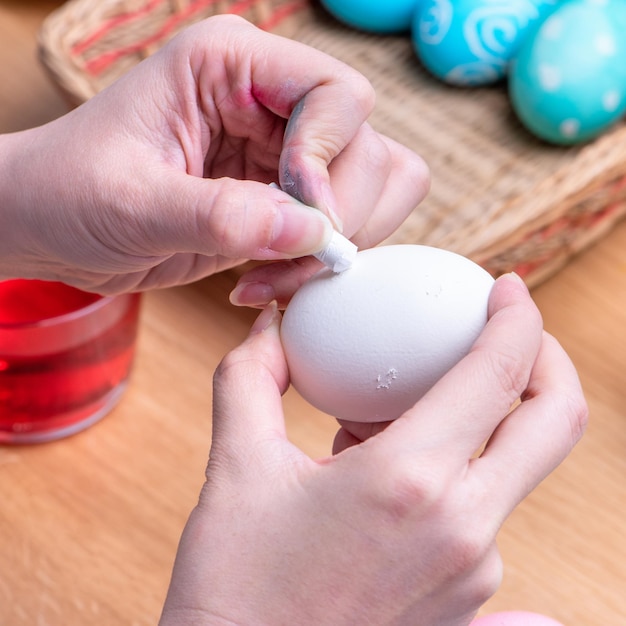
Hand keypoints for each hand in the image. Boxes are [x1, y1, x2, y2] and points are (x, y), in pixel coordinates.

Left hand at [0, 15, 427, 294]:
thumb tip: (312, 232)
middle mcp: (268, 102)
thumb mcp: (133, 203)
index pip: (337, 94)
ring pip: (369, 188)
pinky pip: (340, 227)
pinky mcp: (281, 199)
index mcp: (232, 66)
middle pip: (366, 148)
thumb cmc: (69, 192)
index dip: (329, 157)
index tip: (296, 213)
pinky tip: (268, 280)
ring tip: (273, 279)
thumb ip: (223, 216)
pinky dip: (319, 263)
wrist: (50, 226)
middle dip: (339, 217)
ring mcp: (280, 152)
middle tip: (287, 265)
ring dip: (337, 245)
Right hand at [158, 274, 586, 625]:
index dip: (517, 318)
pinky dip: (460, 474)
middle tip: (511, 331)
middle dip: (546, 360)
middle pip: (553, 423)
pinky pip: (488, 517)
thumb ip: (253, 377)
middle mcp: (463, 530)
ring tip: (398, 409)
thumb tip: (272, 325)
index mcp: (410, 482)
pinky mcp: (470, 606)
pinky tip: (398, 471)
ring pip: (513, 469)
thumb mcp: (236, 466)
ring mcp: (476, 576)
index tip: (508, 288)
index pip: (498, 374)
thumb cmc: (236, 588)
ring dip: (482, 421)